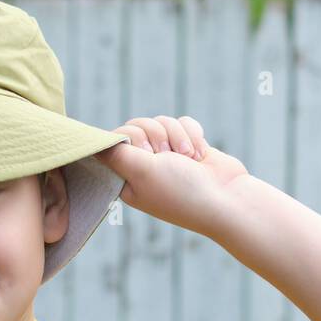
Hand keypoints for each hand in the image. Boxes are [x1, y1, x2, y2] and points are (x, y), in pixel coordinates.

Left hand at [94, 115, 248, 237]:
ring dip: (179, 136)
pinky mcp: (188, 146)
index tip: (147, 155)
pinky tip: (200, 154)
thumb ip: (116, 154)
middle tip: (170, 158)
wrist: (227, 198)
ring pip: (163, 122)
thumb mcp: (141, 172)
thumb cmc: (181, 190)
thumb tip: (93, 144)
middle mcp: (145, 167)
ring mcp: (167, 156)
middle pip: (139, 126)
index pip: (116, 139)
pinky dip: (193, 134)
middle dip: (159, 136)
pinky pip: (183, 122)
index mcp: (127, 178)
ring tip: (189, 158)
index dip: (133, 139)